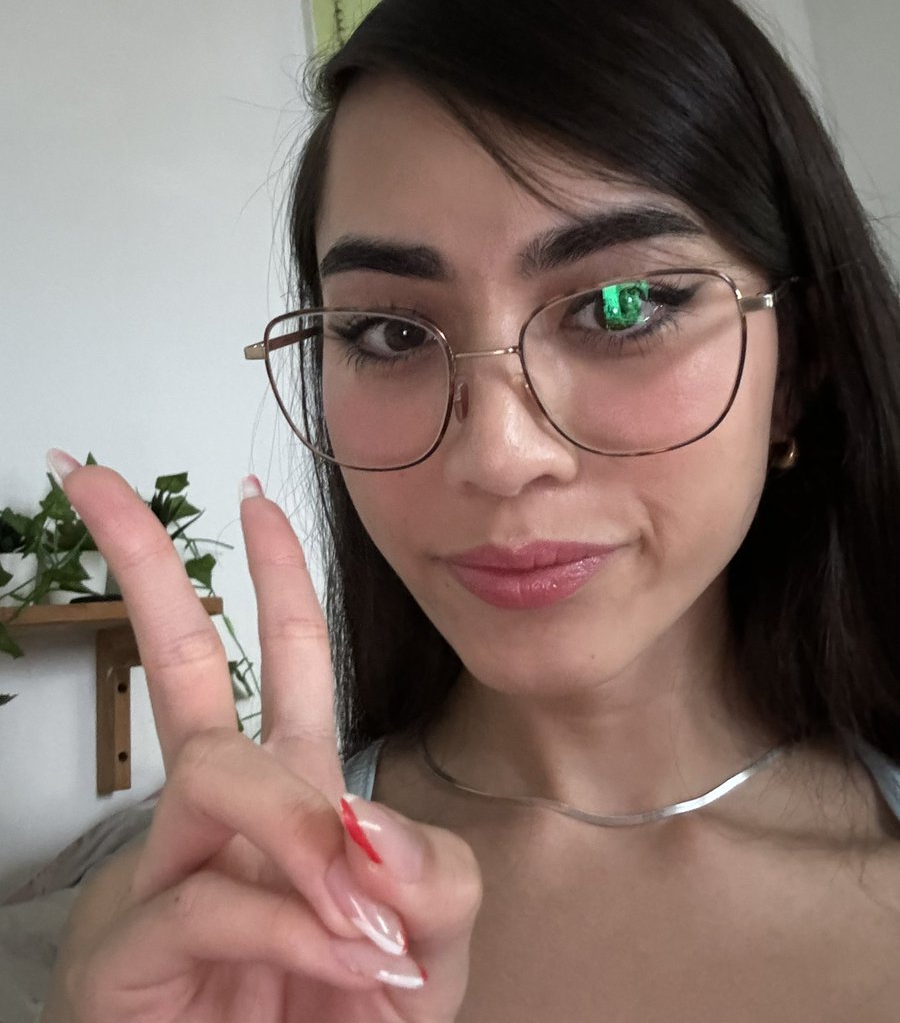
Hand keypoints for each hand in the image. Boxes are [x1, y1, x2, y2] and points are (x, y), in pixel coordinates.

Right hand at [42, 452, 481, 1022]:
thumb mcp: (428, 944)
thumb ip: (430, 874)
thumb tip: (366, 825)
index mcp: (286, 794)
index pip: (277, 665)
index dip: (273, 581)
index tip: (252, 501)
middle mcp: (214, 817)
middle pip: (180, 665)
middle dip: (144, 564)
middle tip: (91, 477)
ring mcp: (163, 874)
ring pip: (218, 774)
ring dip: (302, 836)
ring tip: (366, 931)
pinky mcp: (128, 950)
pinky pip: (214, 898)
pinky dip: (295, 930)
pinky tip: (346, 966)